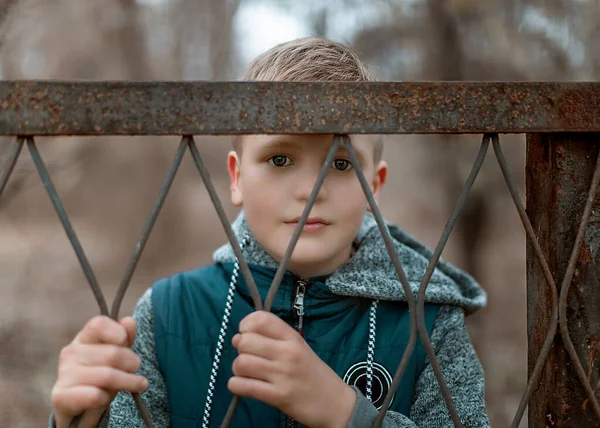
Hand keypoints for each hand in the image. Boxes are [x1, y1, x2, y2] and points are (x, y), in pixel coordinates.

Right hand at [51, 316, 147, 427]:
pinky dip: (105, 398)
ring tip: (137, 385)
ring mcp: (64, 374)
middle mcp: (71, 352)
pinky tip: (106, 399)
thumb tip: (129, 321)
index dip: (119, 333)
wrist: (77, 409)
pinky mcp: (60, 397)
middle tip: (137, 371)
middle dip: (132, 363)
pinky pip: (94, 395)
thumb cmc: (100, 377)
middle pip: (113, 354)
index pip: (99, 324)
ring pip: (107, 376)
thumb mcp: (116, 356)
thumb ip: (124, 338)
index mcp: (84, 338)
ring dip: (127, 383)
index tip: (126, 344)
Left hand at [228, 311, 356, 427]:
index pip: (260, 319)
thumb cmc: (313, 374)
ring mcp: (282, 375)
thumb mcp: (299, 347)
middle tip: (250, 357)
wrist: (335, 403)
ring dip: (238, 369)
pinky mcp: (278, 396)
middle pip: (245, 341)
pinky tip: (245, 386)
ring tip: (248, 373)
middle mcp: (287, 353)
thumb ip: (272, 339)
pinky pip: (242, 386)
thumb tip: (237, 338)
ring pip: (241, 363)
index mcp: (292, 337)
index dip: (246, 325)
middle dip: (240, 350)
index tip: (248, 335)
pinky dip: (236, 386)